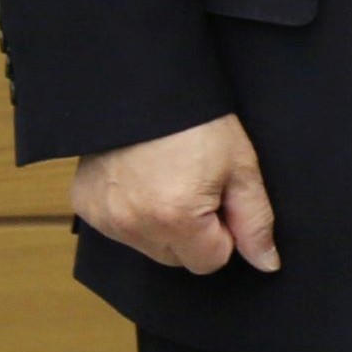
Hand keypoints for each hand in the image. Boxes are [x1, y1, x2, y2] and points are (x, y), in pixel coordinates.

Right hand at [72, 113, 279, 274]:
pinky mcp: (84, 206)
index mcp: (176, 219)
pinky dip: (132, 213)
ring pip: (147, 246)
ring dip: (161, 225)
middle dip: (192, 233)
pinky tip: (142, 180)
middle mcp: (133, 226)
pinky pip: (118, 229)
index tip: (220, 198)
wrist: (146, 87)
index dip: (223, 233)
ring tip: (169, 179)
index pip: (209, 262)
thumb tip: (267, 263)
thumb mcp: (241, 167)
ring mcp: (104, 218)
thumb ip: (255, 221)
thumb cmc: (199, 123)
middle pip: (177, 259)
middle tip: (196, 186)